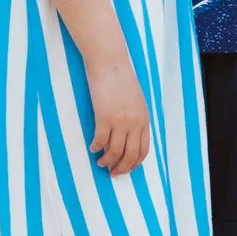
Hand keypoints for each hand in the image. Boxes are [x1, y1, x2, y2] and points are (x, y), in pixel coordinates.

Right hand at [88, 60, 151, 175]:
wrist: (110, 63)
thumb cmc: (121, 79)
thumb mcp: (136, 101)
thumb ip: (135, 118)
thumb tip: (127, 138)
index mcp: (144, 119)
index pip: (143, 151)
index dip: (134, 164)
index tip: (125, 169)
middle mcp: (134, 123)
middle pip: (130, 155)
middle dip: (121, 168)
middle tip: (112, 172)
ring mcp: (120, 121)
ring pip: (114, 152)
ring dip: (107, 161)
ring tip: (100, 162)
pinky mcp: (104, 117)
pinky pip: (100, 141)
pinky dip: (96, 148)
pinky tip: (93, 148)